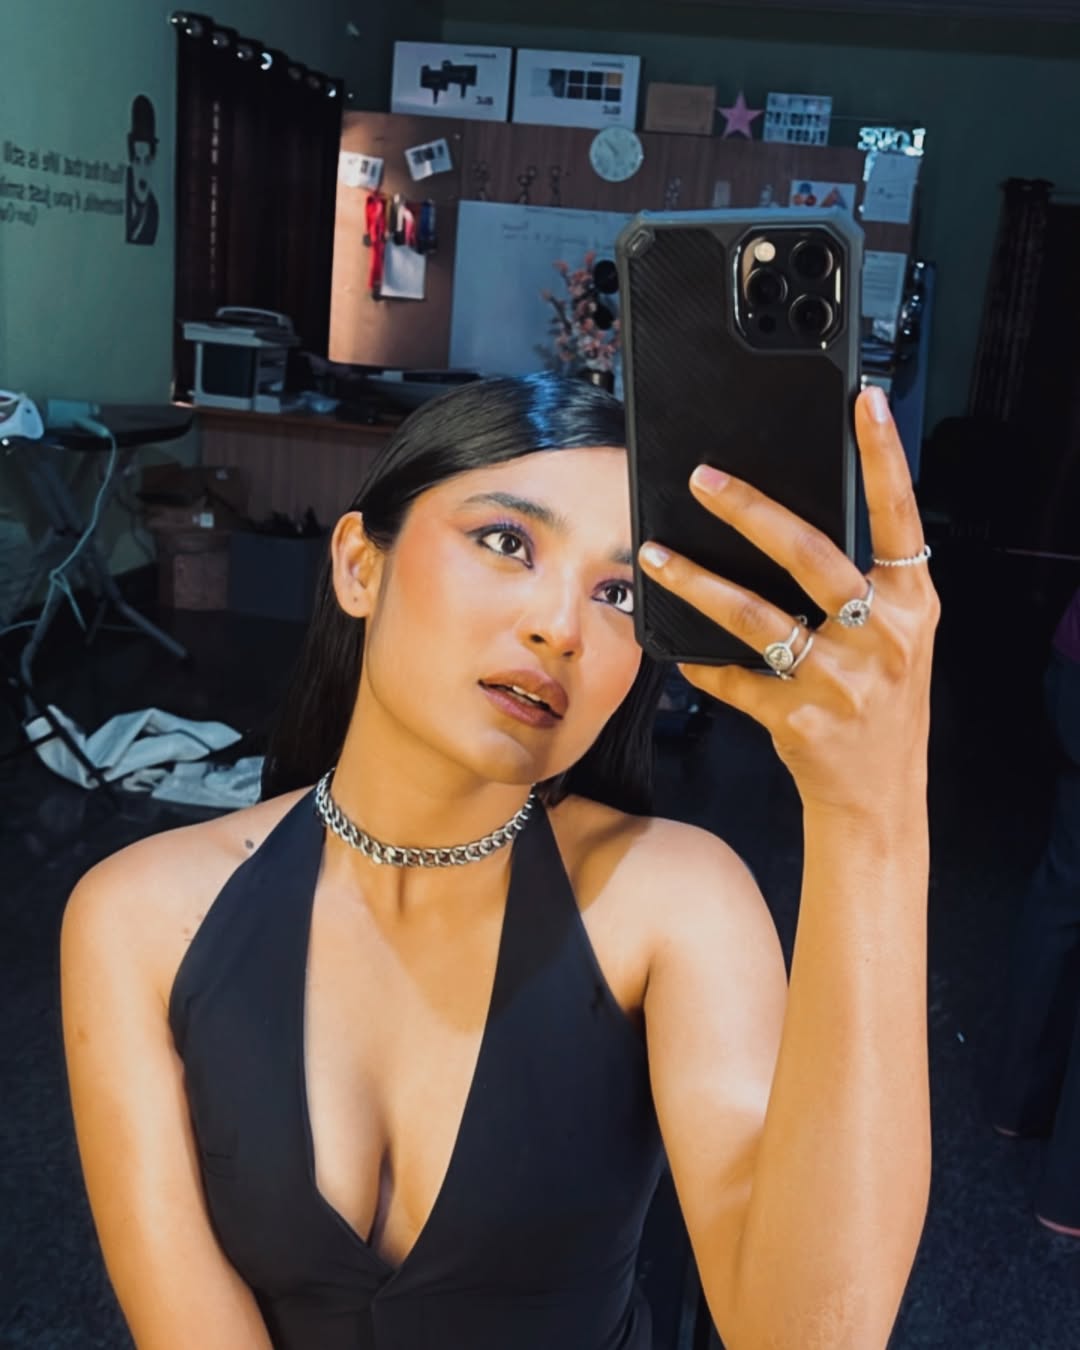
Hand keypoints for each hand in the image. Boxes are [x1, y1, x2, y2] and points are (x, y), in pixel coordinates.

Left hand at [637, 387, 939, 815]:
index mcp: (913, 605)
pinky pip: (734, 679)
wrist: (878, 798)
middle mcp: (884, 636)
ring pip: (756, 616)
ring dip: (698, 582)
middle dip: (751, 510)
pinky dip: (701, 663)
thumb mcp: (893, 640)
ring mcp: (842, 680)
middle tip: (703, 477)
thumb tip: (788, 528)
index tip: (860, 402)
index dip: (884, 457)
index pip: (899, 517)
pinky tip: (675, 650)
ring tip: (655, 555)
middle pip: (810, 554)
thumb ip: (862, 589)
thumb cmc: (881, 706)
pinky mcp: (799, 718)